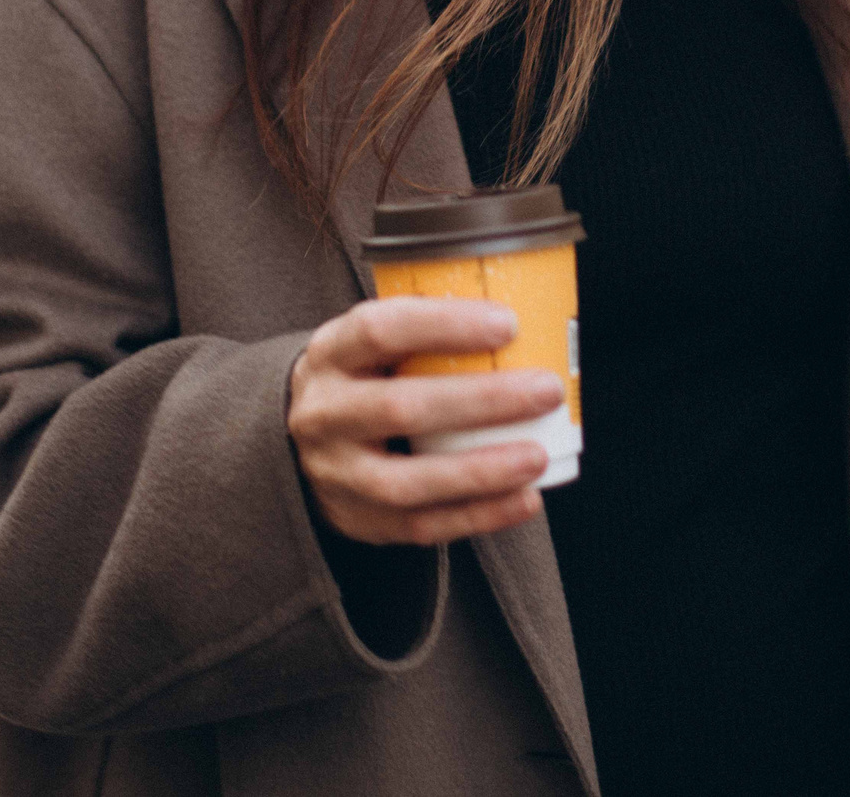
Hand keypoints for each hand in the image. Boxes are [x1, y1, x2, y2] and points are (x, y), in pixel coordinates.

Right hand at [288, 297, 566, 546]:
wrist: (304, 444)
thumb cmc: (363, 381)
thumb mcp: (371, 346)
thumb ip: (424, 334)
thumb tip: (520, 324)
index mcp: (330, 355)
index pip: (379, 330)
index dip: (444, 324)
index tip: (508, 323)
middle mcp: (324, 414)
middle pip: (400, 408)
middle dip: (482, 400)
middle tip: (545, 390)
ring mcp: (336, 474)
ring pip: (408, 481)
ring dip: (481, 470)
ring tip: (538, 455)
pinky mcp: (358, 520)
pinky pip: (422, 526)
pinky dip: (480, 515)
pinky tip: (526, 498)